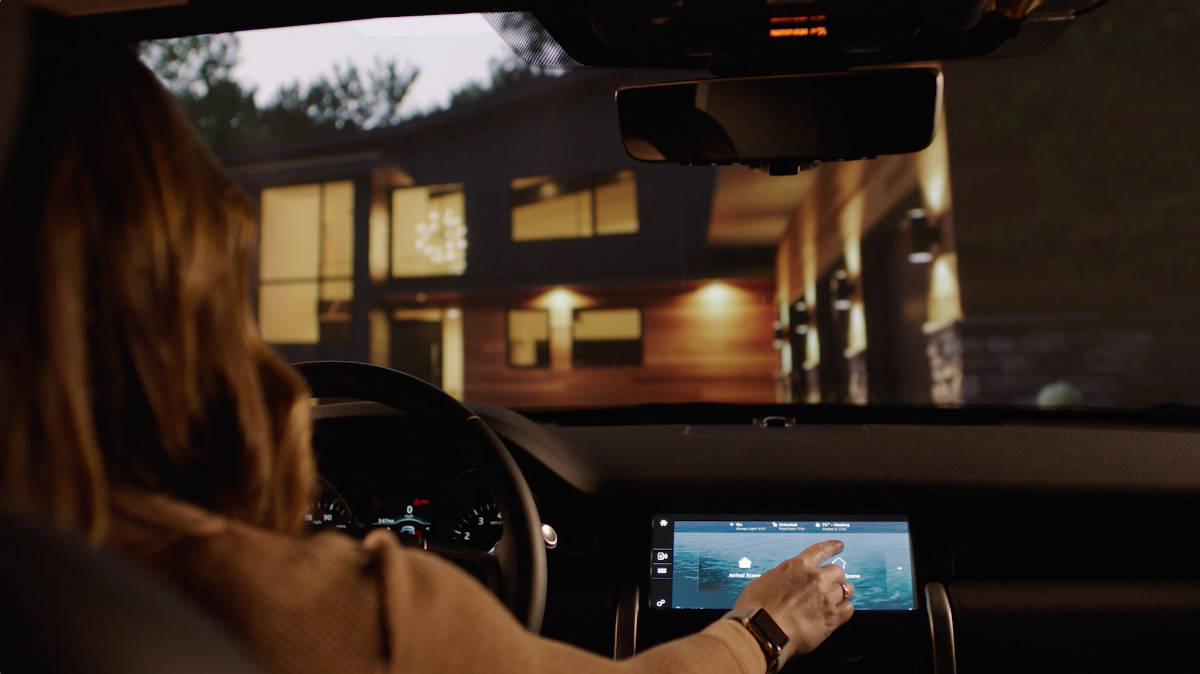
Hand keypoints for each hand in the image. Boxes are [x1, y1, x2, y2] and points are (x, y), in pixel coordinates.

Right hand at [732, 540, 853, 661]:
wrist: (762, 630)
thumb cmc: (757, 608)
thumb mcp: (765, 581)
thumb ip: (782, 577)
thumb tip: (785, 580)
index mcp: (798, 566)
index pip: (822, 550)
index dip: (832, 547)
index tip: (838, 546)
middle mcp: (816, 578)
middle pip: (838, 571)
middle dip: (834, 578)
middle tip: (827, 586)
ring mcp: (826, 598)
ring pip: (847, 589)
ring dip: (841, 594)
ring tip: (833, 601)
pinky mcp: (832, 618)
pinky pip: (848, 609)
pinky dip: (844, 610)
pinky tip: (836, 614)